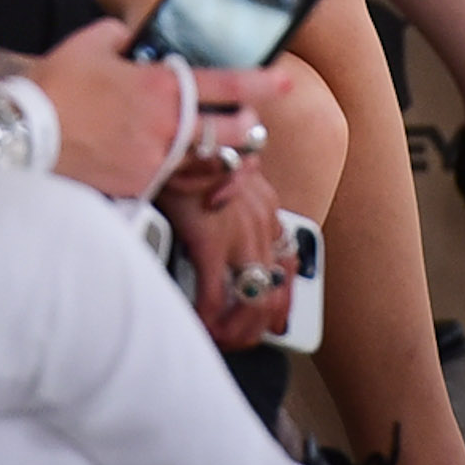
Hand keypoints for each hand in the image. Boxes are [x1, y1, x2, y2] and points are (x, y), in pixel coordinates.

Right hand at [35, 19, 287, 198]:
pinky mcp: (138, 185)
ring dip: (210, 148)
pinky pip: (166, 173)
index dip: (260, 82)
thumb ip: (122, 37)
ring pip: (201, 157)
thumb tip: (133, 40)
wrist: (24, 133)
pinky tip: (147, 154)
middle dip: (247, 125)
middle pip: (229, 131)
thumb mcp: (92, 42)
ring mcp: (155, 160)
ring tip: (204, 139)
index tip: (282, 79)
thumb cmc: (56, 84)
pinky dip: (166, 163)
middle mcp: (168, 126)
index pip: (226, 84)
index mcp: (162, 86)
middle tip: (250, 119)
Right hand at [159, 163, 292, 349]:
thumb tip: (221, 243)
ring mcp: (240, 232)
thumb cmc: (190, 149)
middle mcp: (262, 223)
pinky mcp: (210, 239)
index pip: (288, 266)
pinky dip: (207, 319)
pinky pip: (213, 297)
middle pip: (275, 293)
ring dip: (236, 330)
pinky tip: (197, 324)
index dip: (282, 301)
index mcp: (266, 207)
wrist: (177, 124)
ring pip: (253, 302)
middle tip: (236, 339)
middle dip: (257, 327)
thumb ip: (231, 206)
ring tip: (217, 337)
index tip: (274, 322)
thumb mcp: (222, 175)